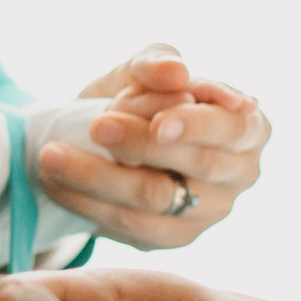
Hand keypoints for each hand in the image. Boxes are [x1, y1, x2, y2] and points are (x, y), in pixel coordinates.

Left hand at [41, 45, 269, 248]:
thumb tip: (176, 72)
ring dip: (99, 176)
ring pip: (156, 197)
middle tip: (96, 126)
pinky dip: (87, 201)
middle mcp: (240, 173)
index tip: (159, 123)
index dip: (197, 125)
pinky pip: (129, 225)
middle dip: (141, 144)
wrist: (106, 136)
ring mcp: (209, 212)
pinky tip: (54, 181)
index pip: (232, 127)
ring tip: (52, 155)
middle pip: (196, 164)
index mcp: (248, 126)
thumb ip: (156, 63)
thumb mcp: (143, 69)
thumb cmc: (140, 94)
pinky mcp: (173, 237)